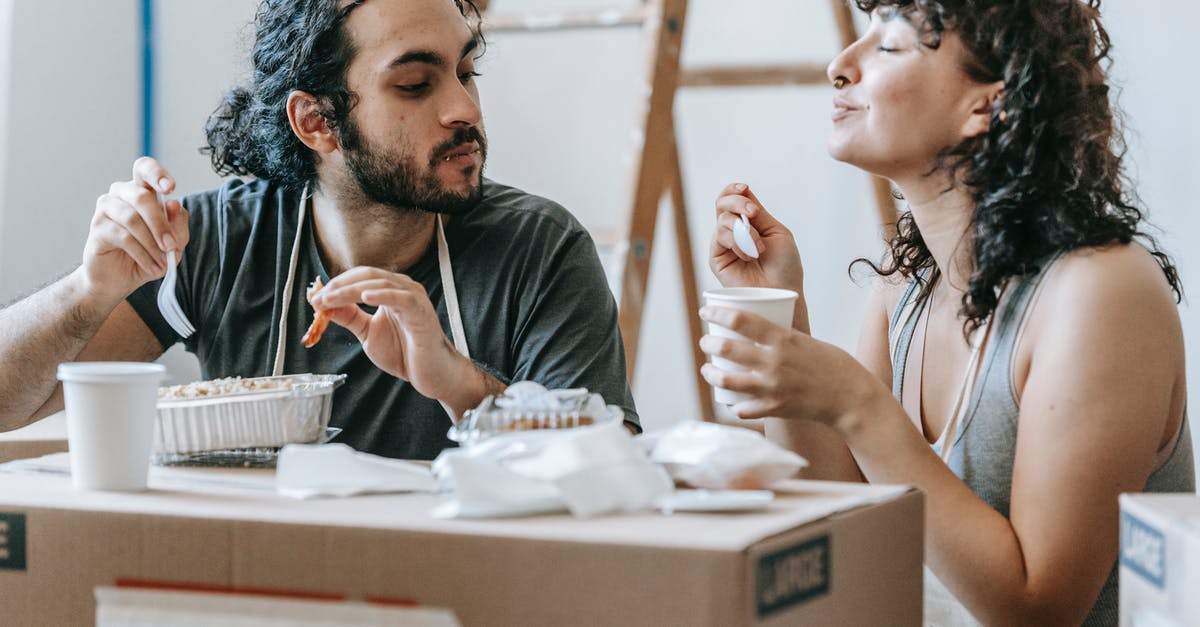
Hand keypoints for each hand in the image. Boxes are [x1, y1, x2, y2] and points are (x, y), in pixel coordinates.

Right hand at [80, 157, 189, 304]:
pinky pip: (123, 237)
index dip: (156, 174)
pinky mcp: (97, 228)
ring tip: (162, 262)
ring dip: (152, 243)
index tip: (169, 188)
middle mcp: (121, 194)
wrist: (119, 279)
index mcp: (142, 190)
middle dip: (161, 224)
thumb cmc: (148, 255)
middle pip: (142, 197)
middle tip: (171, 246)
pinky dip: (143, 254)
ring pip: (132, 218)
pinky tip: (152, 267)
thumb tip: (175, 204)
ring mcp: (106, 209)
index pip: (144, 168)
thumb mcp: (174, 243)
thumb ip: (179, 225)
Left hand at [310, 267, 471, 402]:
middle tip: (318, 298)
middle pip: (366, 275)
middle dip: (338, 285)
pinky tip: (365, 296)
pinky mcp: (421, 312)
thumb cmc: (405, 353)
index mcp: (390, 291)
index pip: (359, 277)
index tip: (314, 297)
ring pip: (379, 282)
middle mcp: (402, 289)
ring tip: (330, 299)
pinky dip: (382, 294)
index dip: (335, 284)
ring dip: (350, 290)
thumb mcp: (368, 333)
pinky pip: (401, 298)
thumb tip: (323, 306)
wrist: (432, 374)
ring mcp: (413, 298)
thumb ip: (349, 318)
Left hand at [698, 305, 886, 425]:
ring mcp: (772, 387)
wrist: (851, 397)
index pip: (740, 320)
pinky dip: (734, 404)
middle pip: (727, 349)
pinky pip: (742, 409)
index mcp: (783, 339)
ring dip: (711, 374)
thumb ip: (779, 338)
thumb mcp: (805, 340)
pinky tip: (732, 400)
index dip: (717, 313)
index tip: (705, 311)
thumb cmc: (831, 364)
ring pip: (727, 380)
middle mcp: (774, 362)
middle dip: (709, 343)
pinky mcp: (774, 409)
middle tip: (706, 341)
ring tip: (708, 370)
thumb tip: (754, 330)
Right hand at [710, 183, 803, 294]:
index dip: (734, 190)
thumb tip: (744, 191)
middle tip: (753, 213)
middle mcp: (733, 231)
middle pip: (722, 204)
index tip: (745, 188)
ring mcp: (724, 245)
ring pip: (722, 220)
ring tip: (758, 249)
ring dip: (744, 230)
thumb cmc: (784, 266)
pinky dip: (736, 242)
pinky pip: (719, 238)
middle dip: (737, 203)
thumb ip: (758, 213)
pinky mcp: (716, 259)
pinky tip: (748, 256)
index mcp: (749, 223)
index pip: (733, 198)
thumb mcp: (775, 231)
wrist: (781, 292)